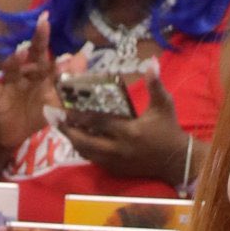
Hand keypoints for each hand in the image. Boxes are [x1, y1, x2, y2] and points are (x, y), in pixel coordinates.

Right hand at [0, 16, 56, 154]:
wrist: (15, 135)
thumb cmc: (35, 114)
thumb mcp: (56, 102)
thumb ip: (69, 80)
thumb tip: (85, 56)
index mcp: (38, 74)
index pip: (45, 54)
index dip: (46, 39)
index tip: (49, 21)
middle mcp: (24, 74)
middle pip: (30, 55)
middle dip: (37, 40)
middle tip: (43, 24)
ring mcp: (9, 83)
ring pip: (11, 69)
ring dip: (15, 61)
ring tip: (21, 53)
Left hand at [57, 66, 192, 187]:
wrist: (176, 160)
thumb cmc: (169, 130)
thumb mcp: (164, 104)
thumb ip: (155, 83)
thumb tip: (151, 61)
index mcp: (129, 131)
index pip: (98, 122)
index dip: (78, 115)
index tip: (63, 106)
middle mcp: (118, 148)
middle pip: (85, 140)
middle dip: (67, 129)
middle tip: (53, 117)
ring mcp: (115, 161)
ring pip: (86, 152)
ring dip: (72, 139)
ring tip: (60, 126)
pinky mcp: (115, 169)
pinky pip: (93, 159)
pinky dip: (82, 149)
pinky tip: (75, 138)